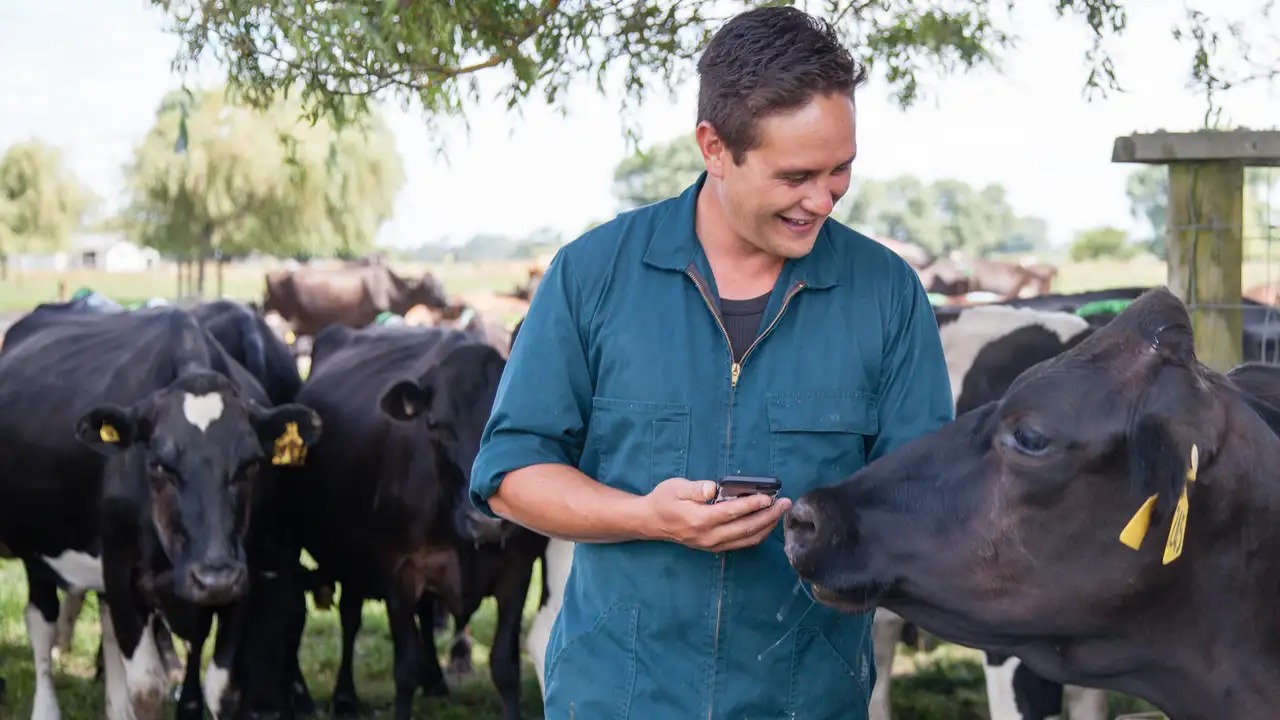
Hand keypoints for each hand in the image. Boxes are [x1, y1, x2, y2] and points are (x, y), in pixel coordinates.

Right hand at [642, 478, 792, 552]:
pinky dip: (757, 535)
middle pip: (745, 528)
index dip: (752, 504)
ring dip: (766, 526)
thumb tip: (713, 487)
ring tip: (779, 512)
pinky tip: (766, 524)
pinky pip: (741, 544)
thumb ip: (695, 488)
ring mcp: (711, 545)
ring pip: (746, 539)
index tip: (769, 497)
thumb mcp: (675, 487)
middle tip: (785, 503)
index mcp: (699, 519)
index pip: (732, 512)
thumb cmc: (663, 500)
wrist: (650, 522)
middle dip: (768, 516)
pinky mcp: (713, 547)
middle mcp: (708, 536)